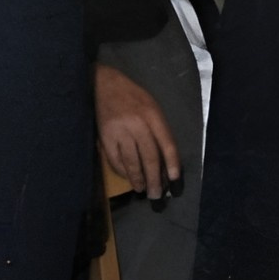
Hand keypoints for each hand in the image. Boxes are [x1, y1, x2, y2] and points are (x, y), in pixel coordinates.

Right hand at [95, 62, 182, 198]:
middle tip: (157, 195)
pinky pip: (115, 160)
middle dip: (155, 179)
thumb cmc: (132, 97)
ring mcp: (120, 131)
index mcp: (153, 115)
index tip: (174, 180)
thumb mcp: (152, 107)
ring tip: (143, 190)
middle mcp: (137, 124)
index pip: (167, 143)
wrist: (103, 84)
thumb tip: (165, 160)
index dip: (172, 163)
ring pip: (132, 161)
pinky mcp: (105, 137)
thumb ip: (159, 130)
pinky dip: (122, 171)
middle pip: (149, 156)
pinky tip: (128, 178)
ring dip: (138, 179)